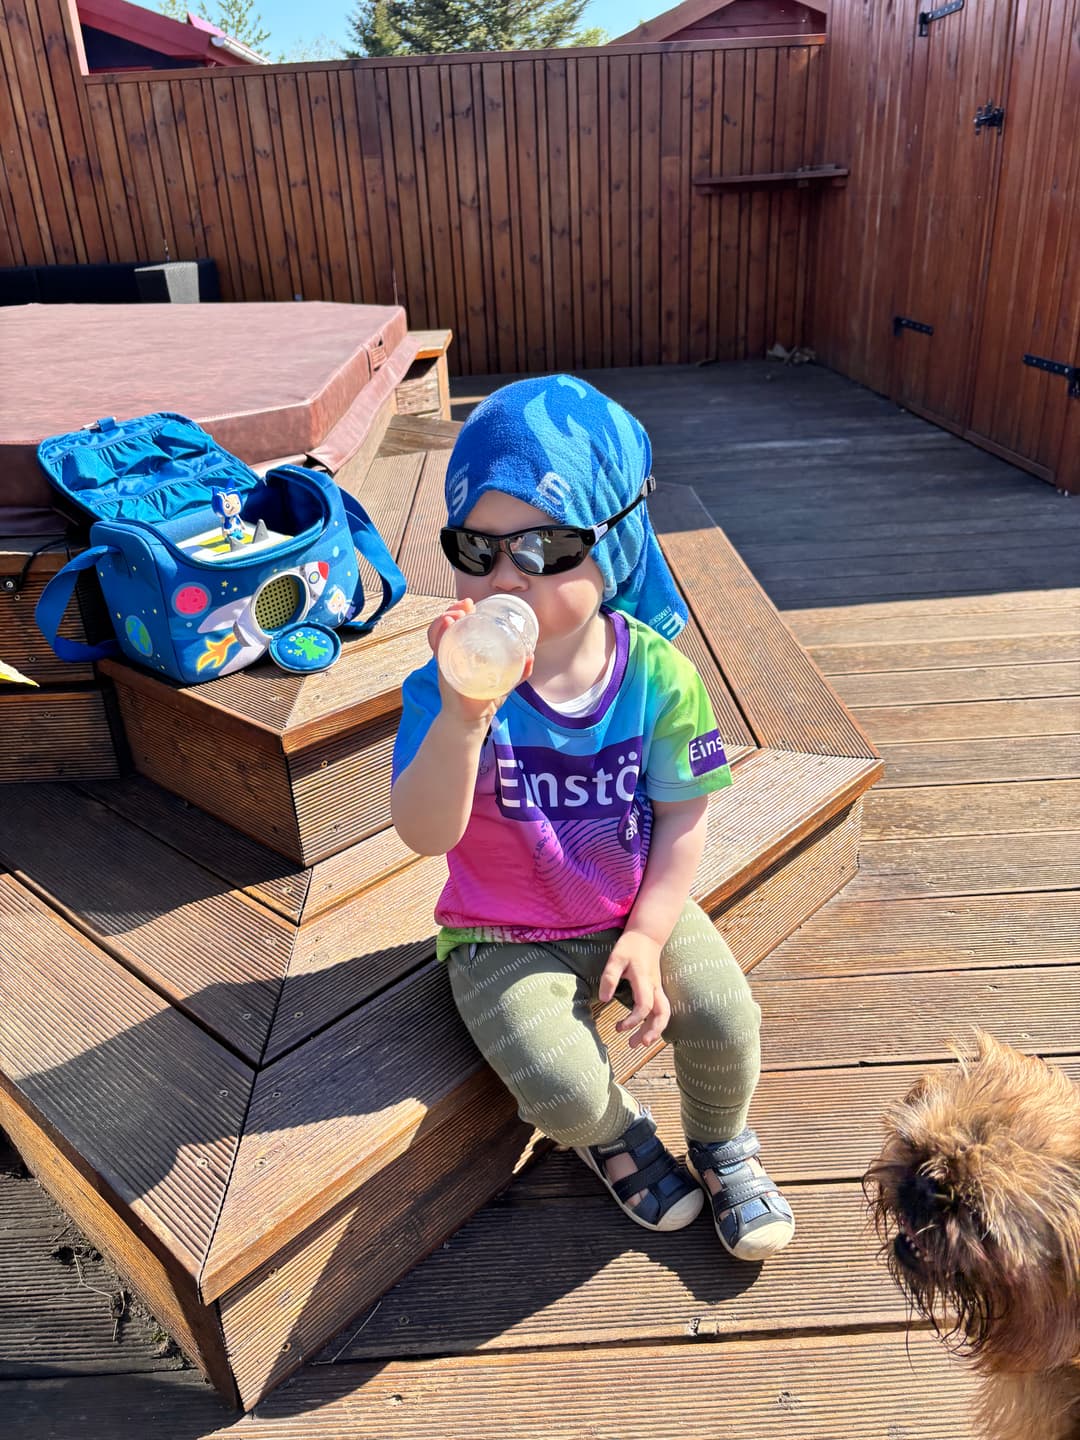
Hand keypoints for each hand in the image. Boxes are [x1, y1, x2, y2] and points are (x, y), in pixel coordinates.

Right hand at [428, 599, 533, 726]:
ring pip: (438, 632)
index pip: (459, 624)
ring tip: (453, 615)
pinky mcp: (442, 668)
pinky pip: (437, 647)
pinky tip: (446, 624)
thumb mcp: (506, 680)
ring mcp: (446, 659)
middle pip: (446, 624)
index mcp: (466, 650)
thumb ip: (519, 670)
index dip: (461, 610)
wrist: (471, 719)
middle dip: (453, 610)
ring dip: (443, 619)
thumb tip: (531, 656)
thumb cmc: (486, 698)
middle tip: (464, 606)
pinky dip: (438, 633)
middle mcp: (453, 651)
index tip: (470, 603)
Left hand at [599, 931, 668, 1048]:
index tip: (619, 1027)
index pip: (645, 1005)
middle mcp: (655, 987)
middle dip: (653, 1031)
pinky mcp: (657, 990)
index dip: (634, 1020)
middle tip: (639, 1045)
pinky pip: (661, 1010)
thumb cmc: (630, 947)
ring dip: (654, 1030)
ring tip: (638, 1043)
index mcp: (644, 980)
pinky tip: (644, 1031)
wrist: (647, 935)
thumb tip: (604, 1000)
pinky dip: (655, 1023)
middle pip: (663, 1013)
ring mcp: (658, 989)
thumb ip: (609, 978)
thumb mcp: (615, 958)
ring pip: (664, 1013)